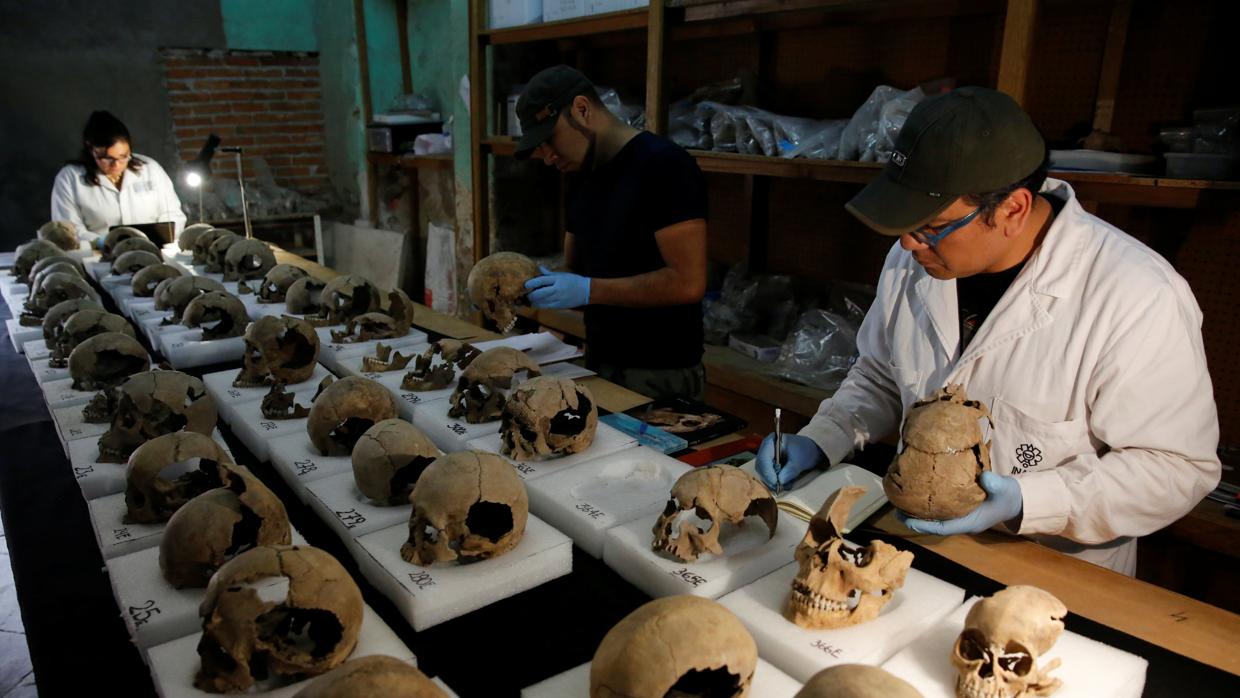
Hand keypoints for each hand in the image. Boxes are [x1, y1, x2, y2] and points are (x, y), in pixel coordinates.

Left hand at [524, 265, 590, 308]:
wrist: (586, 291)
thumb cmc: (574, 281)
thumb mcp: (562, 275)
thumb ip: (549, 273)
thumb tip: (539, 267)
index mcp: (558, 280)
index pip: (542, 281)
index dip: (532, 283)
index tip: (525, 284)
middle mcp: (557, 290)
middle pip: (539, 294)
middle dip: (530, 294)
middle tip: (525, 293)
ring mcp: (558, 299)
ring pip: (540, 302)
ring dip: (532, 301)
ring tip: (527, 298)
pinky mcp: (559, 306)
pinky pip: (545, 306)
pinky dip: (538, 305)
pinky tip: (534, 303)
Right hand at [755, 433, 823, 490]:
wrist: (810, 451)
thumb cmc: (805, 450)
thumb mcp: (800, 460)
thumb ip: (790, 470)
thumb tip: (780, 481)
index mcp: (771, 442)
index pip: (763, 458)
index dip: (767, 471)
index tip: (775, 482)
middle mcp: (765, 450)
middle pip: (761, 467)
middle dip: (769, 478)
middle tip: (779, 487)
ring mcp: (767, 459)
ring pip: (763, 474)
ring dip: (772, 482)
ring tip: (785, 485)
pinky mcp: (770, 467)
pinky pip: (768, 477)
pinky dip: (776, 483)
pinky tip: (786, 484)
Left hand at [897, 471, 1022, 535]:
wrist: (1017, 498)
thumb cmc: (1010, 496)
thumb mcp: (1005, 489)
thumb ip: (996, 484)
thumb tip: (985, 477)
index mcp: (969, 522)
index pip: (940, 528)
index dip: (922, 524)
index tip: (905, 518)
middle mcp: (962, 522)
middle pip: (932, 525)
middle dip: (914, 519)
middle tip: (895, 508)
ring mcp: (960, 516)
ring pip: (935, 518)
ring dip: (919, 512)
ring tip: (901, 501)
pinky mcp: (960, 508)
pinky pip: (940, 510)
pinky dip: (928, 504)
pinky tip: (918, 494)